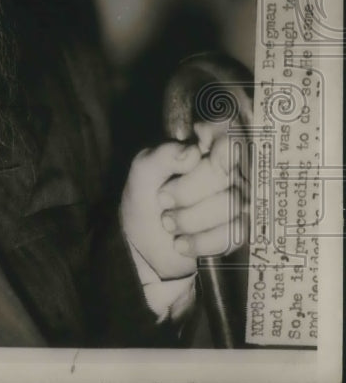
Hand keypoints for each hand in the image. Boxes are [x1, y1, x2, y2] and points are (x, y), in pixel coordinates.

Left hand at [120, 122, 248, 279]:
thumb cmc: (144, 201)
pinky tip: (182, 243)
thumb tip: (193, 152)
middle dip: (187, 192)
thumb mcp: (143, 174)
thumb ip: (162, 156)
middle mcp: (228, 171)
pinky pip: (234, 234)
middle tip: (161, 201)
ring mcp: (238, 200)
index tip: (198, 162)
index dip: (218, 148)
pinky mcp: (240, 230)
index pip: (228, 136)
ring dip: (191, 219)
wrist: (144, 245)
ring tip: (168, 223)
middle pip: (225, 173)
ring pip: (231, 204)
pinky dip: (202, 241)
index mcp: (204, 148)